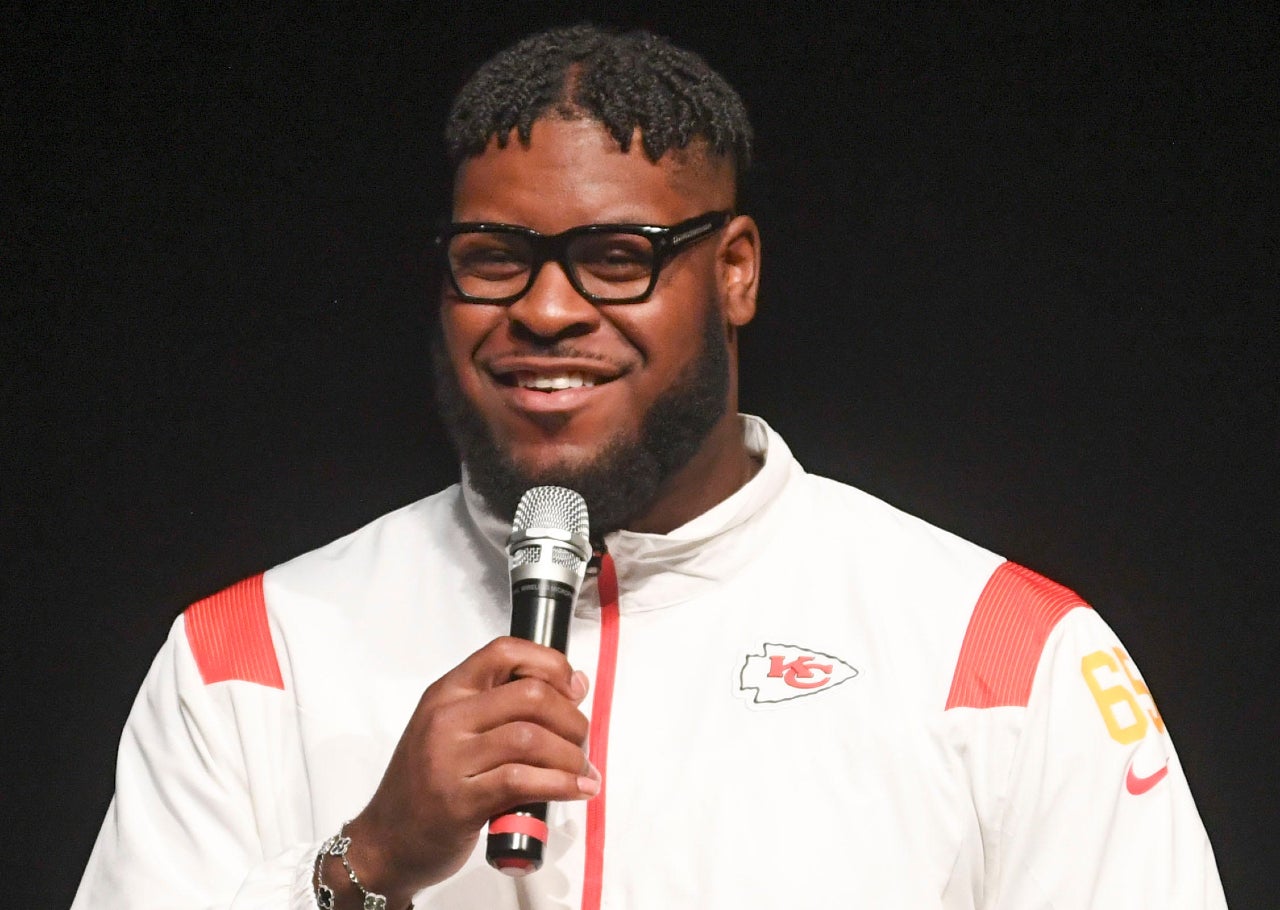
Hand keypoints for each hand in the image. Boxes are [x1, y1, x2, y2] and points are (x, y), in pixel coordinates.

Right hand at [333, 637, 596, 905]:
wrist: (385, 842)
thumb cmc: (427, 785)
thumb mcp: (454, 730)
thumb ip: (503, 706)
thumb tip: (573, 686)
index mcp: (447, 693)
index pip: (504, 652)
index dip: (550, 663)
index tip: (573, 687)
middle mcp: (446, 719)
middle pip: (530, 695)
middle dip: (572, 718)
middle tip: (581, 739)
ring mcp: (449, 760)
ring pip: (531, 738)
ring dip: (572, 755)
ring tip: (583, 771)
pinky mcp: (460, 802)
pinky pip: (523, 781)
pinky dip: (562, 784)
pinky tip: (577, 790)